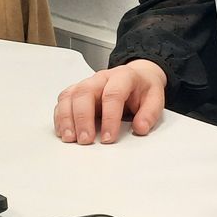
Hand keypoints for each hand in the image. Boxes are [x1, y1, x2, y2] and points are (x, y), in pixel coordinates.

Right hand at [53, 60, 167, 144]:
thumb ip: (150, 113)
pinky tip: (64, 132)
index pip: (113, 94)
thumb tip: (140, 128)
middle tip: (86, 140)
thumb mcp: (155, 98)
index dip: (110, 117)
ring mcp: (87, 83)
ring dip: (67, 119)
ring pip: (70, 96)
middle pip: (85, 93)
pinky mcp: (77, 91)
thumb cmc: (143, 89)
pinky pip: (63, 101)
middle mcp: (101, 78)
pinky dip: (60, 117)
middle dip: (83, 118)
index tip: (109, 138)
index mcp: (123, 76)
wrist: (137, 76)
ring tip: (71, 139)